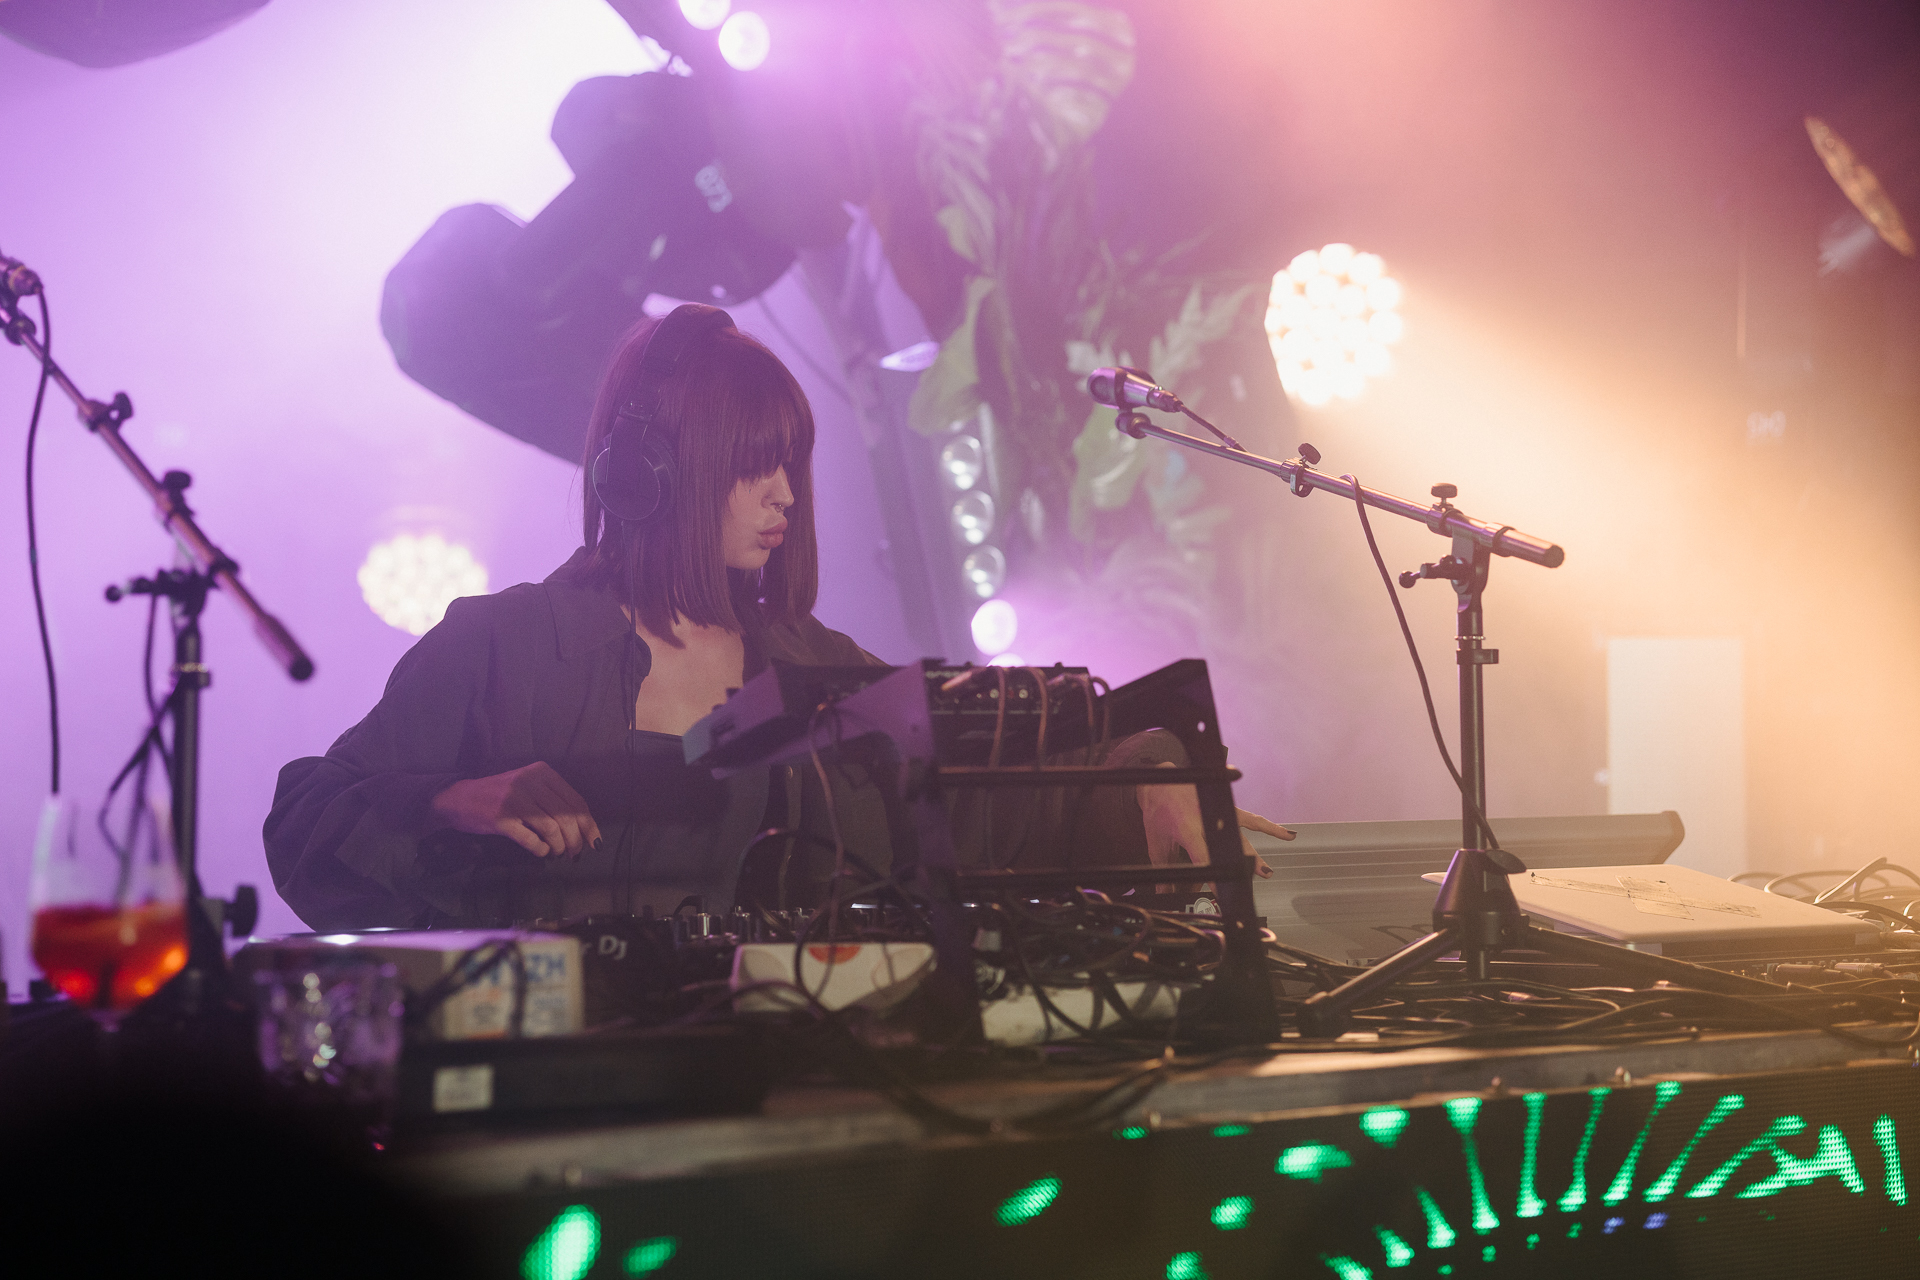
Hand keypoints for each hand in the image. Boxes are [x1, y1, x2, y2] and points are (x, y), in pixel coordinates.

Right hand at [430, 762, 601, 857]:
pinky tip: (541, 851)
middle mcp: (530, 782)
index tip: (595, 842)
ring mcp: (515, 800)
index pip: (576, 801)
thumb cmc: (500, 795)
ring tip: (558, 853)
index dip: (589, 825)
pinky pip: (531, 840)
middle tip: (575, 854)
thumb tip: (585, 829)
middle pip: (567, 816)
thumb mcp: (529, 787)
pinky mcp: (501, 819)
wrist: (459, 799)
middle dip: (577, 840)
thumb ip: (554, 800)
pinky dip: (541, 850)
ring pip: (552, 828)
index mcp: (542, 772)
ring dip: (560, 846)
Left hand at [1139, 761, 1293, 877]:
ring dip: (1258, 849)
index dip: (1213, 874)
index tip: (1221, 892)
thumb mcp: (1156, 843)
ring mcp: (1220, 811)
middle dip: (1242, 863)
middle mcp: (1208, 818)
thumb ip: (1164, 871)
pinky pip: (1251, 819)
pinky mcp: (1228, 806)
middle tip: (1254, 880)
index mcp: (1188, 829)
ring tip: (1268, 869)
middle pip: (1229, 845)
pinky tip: (1287, 835)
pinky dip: (1269, 827)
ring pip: (1245, 831)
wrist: (1160, 779)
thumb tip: (1164, 893)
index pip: (1203, 855)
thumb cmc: (1157, 811)